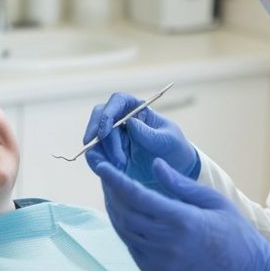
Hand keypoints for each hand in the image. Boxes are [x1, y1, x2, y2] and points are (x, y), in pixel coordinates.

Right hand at [83, 93, 198, 186]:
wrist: (174, 170)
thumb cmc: (174, 149)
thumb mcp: (168, 141)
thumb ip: (151, 133)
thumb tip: (130, 123)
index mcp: (137, 109)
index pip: (118, 101)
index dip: (108, 112)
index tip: (105, 131)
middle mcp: (121, 119)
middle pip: (100, 117)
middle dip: (101, 136)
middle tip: (114, 157)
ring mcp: (112, 136)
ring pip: (95, 137)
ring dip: (102, 152)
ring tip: (121, 167)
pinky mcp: (108, 153)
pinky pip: (95, 154)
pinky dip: (97, 162)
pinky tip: (107, 170)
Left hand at [94, 159, 269, 270]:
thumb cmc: (235, 232)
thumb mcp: (213, 200)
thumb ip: (179, 184)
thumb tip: (154, 164)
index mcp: (182, 220)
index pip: (136, 196)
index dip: (114, 179)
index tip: (100, 165)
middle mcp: (166, 243)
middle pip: (124, 212)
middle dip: (110, 190)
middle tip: (104, 172)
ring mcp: (158, 261)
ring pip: (124, 230)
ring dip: (114, 209)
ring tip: (111, 190)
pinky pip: (131, 246)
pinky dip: (124, 228)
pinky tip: (125, 214)